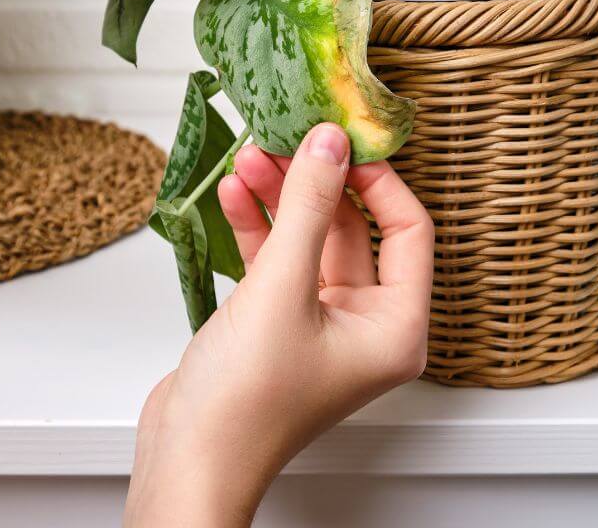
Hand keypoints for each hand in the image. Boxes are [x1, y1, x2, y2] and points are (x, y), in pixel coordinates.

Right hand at [124, 124, 432, 526]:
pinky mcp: (277, 323)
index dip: (377, 179)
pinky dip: (256, 226)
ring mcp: (319, 324)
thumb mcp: (281, 288)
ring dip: (278, 198)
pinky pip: (277, 260)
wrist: (190, 456)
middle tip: (283, 140)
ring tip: (249, 158)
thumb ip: (307, 208)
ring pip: (308, 240)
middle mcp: (365, 325)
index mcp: (395, 327)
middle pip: (352, 229)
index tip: (341, 140)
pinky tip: (233, 195)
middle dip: (314, 183)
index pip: (408, 230)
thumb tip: (328, 144)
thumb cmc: (247, 402)